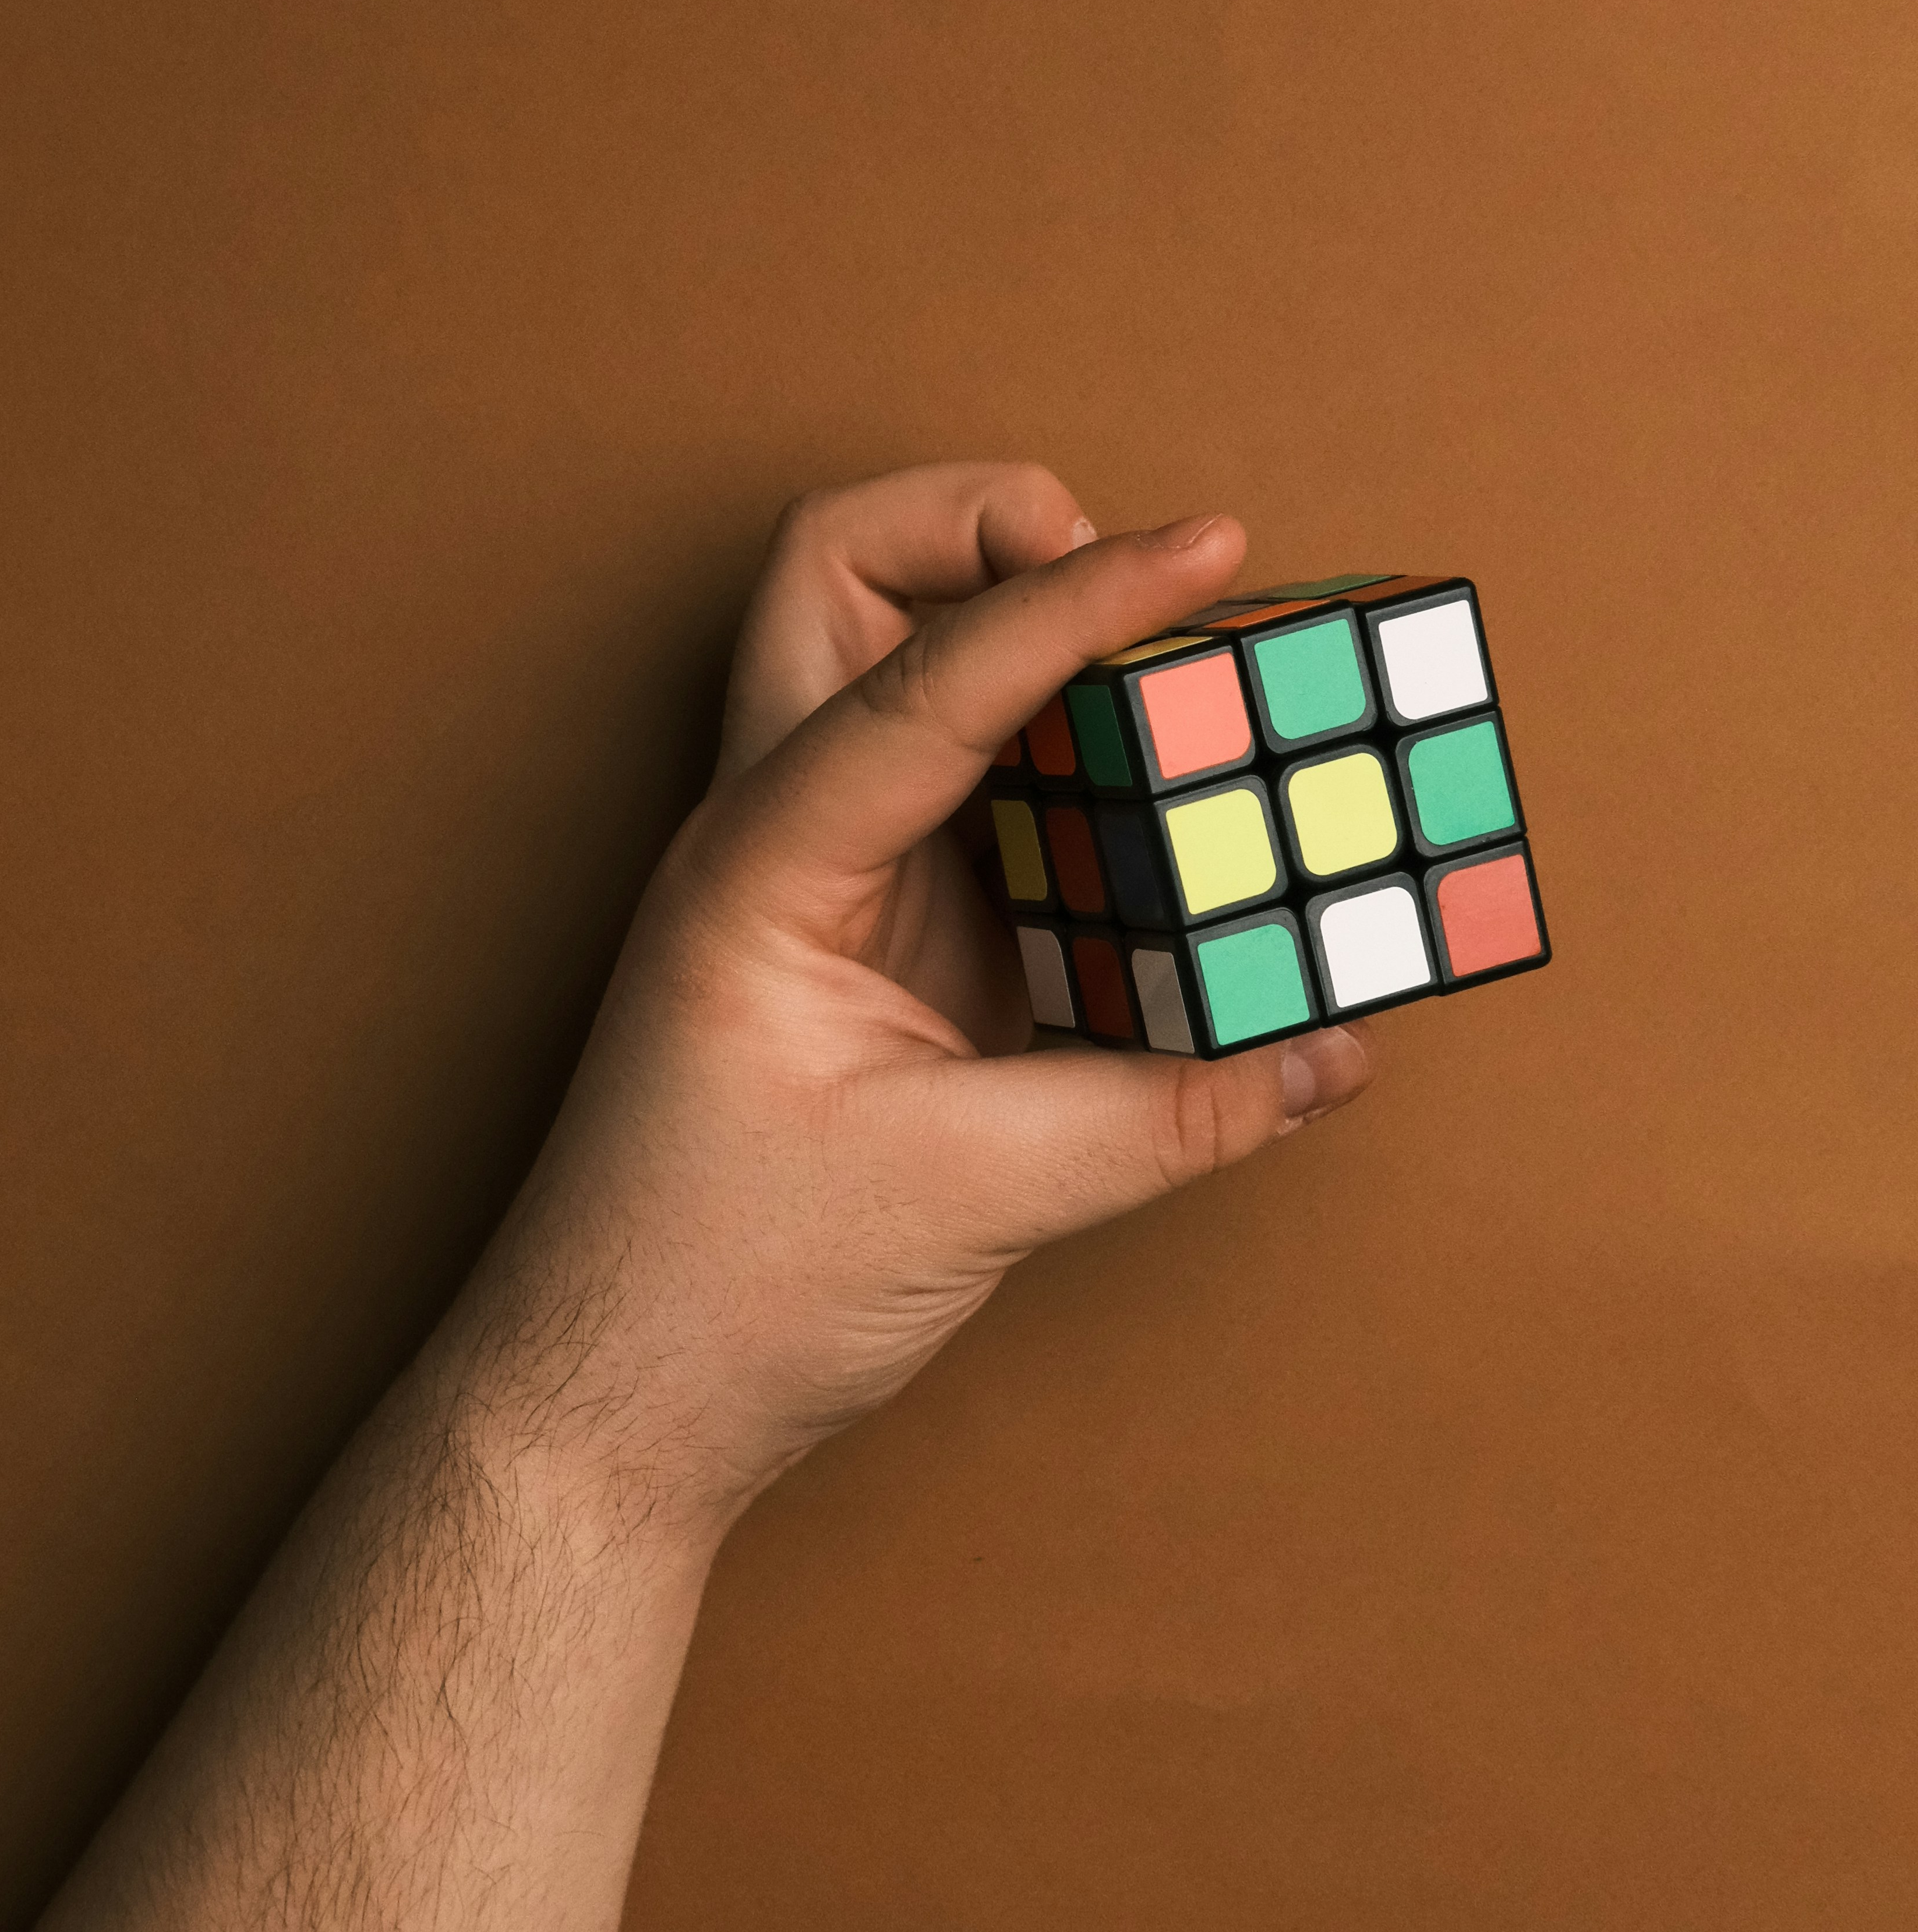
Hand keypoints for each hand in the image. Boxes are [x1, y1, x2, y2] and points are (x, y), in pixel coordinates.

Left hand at [464, 462, 1373, 1538]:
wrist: (605, 1404)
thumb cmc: (714, 1294)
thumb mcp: (960, 1198)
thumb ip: (1163, 1112)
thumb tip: (1326, 1048)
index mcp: (759, 866)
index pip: (928, 673)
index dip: (1075, 597)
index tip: (1203, 546)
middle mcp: (777, 838)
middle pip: (843, 580)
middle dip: (982, 526)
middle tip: (1140, 580)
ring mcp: (822, 882)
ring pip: (908, 668)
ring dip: (1034, 638)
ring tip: (1188, 674)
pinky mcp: (876, 944)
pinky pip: (973, 798)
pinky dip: (1066, 767)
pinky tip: (1164, 804)